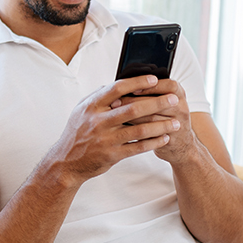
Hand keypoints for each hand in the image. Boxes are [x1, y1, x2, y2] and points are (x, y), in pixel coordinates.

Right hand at [42, 75, 181, 184]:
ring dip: (160, 126)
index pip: (118, 88)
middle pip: (133, 109)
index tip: (155, 80)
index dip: (137, 83)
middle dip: (157, 103)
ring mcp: (105, 139)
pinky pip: (137, 148)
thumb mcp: (81, 111)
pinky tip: (164, 138)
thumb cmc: (77, 133)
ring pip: (139, 130)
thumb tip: (118, 82)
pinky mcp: (111, 155)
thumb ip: (98, 97)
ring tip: (176, 122)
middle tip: (174, 99)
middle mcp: (98, 121)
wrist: (66, 162)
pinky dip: (153, 143)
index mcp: (92, 106)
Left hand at [110, 78, 196, 163]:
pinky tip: (123, 128)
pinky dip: (136, 130)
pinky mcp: (171, 138)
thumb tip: (123, 83)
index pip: (169, 85)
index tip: (132, 89)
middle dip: (133, 102)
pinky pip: (151, 134)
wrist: (178, 141)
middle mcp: (181, 106)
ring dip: (131, 116)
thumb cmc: (164, 114)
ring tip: (115, 115)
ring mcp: (178, 123)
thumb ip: (149, 91)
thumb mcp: (162, 99)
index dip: (151, 87)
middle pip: (158, 102)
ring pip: (152, 118)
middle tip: (114, 103)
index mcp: (178, 93)